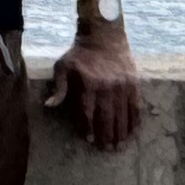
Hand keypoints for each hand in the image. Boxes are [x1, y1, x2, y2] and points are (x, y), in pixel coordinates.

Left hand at [42, 24, 144, 152]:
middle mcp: (107, 86)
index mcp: (88, 84)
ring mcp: (122, 85)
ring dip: (121, 132)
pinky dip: (134, 119)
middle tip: (106, 149)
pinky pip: (135, 105)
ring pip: (122, 114)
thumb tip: (49, 105)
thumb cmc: (80, 53)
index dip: (88, 127)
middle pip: (107, 116)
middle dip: (106, 135)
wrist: (104, 35)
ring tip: (119, 146)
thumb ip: (59, 87)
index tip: (88, 140)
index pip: (88, 112)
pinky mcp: (133, 83)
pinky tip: (133, 131)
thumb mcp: (63, 66)